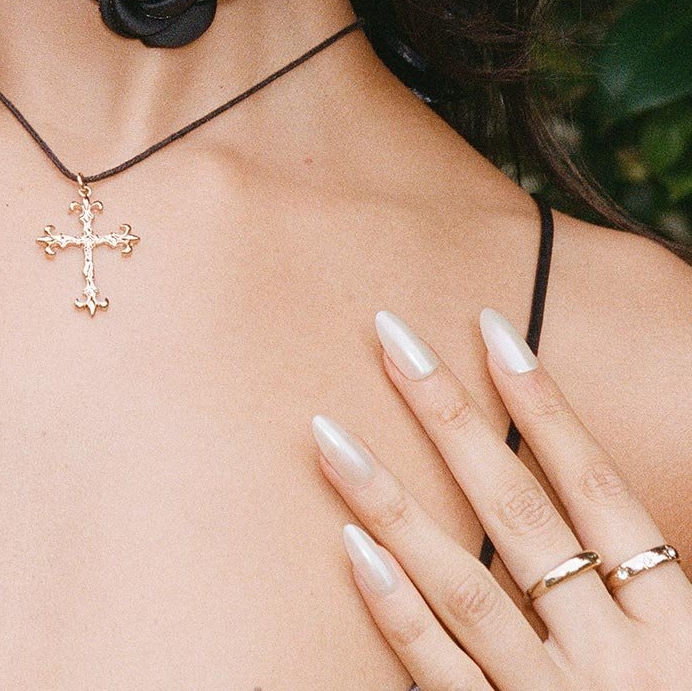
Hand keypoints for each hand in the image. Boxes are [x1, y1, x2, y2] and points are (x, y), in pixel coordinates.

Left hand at [310, 303, 691, 689]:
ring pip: (463, 585)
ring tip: (326, 431)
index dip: (546, 406)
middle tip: (388, 335)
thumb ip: (653, 581)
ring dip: (389, 502)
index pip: (601, 489)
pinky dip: (395, 612)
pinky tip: (350, 548)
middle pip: (522, 514)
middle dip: (450, 417)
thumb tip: (599, 497)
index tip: (489, 327)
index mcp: (677, 627)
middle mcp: (617, 658)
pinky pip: (441, 676)